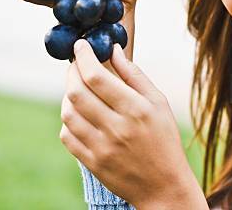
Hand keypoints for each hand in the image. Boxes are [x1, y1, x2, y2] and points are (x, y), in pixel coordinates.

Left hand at [60, 40, 207, 209]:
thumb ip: (134, 75)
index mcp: (135, 109)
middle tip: (76, 64)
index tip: (80, 45)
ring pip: (67, 113)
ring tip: (78, 88)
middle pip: (77, 92)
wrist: (163, 186)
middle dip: (71, 71)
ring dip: (68, 95)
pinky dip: (68, 120)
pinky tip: (79, 113)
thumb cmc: (164, 139)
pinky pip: (67, 136)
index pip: (97, 77)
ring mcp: (101, 148)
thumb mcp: (158, 103)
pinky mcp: (91, 162)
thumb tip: (113, 50)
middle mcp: (116, 128)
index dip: (83, 57)